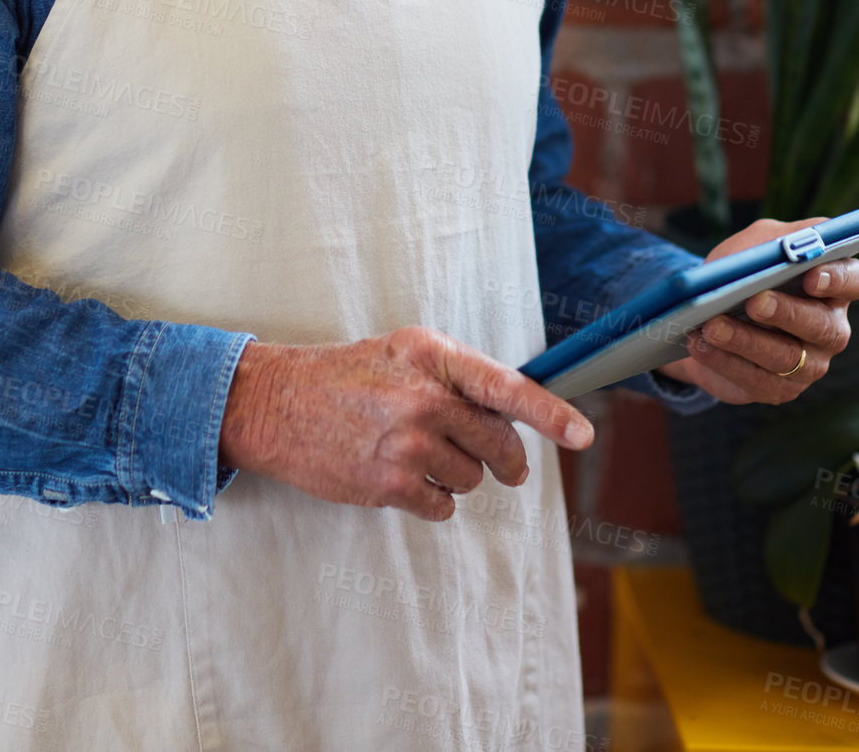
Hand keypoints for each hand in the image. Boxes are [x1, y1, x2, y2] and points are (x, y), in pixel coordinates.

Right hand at [218, 326, 594, 521]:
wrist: (276, 404)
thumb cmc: (346, 376)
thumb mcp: (403, 354)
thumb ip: (456, 377)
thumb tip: (512, 415)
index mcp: (431, 355)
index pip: (506, 386)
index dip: (550, 413)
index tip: (582, 434)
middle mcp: (423, 396)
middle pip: (498, 443)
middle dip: (506, 459)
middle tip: (504, 465)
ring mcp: (406, 443)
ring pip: (472, 478)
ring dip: (456, 474)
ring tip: (418, 453)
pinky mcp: (387, 483)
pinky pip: (442, 505)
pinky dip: (432, 498)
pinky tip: (402, 477)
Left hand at [657, 216, 858, 404]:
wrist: (713, 309)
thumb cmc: (748, 269)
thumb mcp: (759, 243)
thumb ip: (774, 241)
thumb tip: (779, 252)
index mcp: (834, 285)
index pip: (854, 280)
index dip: (837, 279)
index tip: (811, 276)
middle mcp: (831, 327)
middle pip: (821, 325)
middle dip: (785, 313)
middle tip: (753, 302)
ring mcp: (810, 363)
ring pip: (785, 358)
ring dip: (745, 341)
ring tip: (711, 326)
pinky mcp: (781, 388)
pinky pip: (757, 381)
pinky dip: (725, 361)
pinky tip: (700, 344)